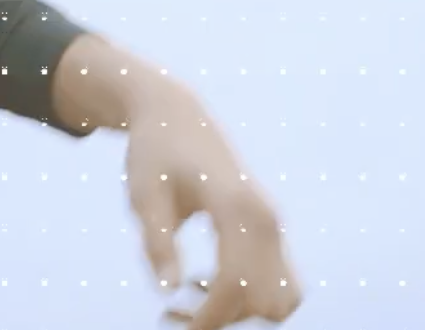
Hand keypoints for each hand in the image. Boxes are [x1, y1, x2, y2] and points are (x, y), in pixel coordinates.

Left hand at [122, 81, 303, 328]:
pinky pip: (278, 281)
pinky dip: (252, 297)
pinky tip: (206, 285)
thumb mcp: (144, 194)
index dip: (210, 315)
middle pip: (264, 298)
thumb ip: (157, 241)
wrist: (176, 116)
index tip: (173, 322)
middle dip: (225, 318)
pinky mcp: (269, 230)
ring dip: (242, 312)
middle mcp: (266, 219)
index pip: (236, 282)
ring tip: (191, 297)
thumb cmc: (154, 151)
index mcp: (236, 207)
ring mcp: (273, 225)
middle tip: (174, 314)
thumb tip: (168, 290)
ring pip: (280, 296)